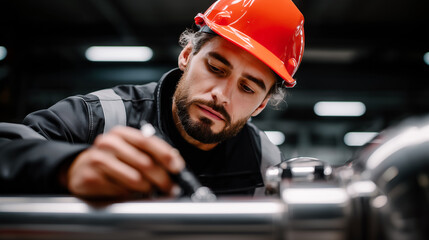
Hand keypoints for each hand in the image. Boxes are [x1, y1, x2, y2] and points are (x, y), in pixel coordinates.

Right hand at [66, 126, 183, 197]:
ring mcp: (98, 160)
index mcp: (121, 133)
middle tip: (171, 188)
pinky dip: (131, 194)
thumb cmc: (111, 160)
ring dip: (148, 188)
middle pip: (145, 163)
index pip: (148, 142)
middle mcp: (108, 143)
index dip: (166, 155)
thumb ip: (150, 153)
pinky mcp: (91, 178)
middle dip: (163, 178)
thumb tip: (175, 164)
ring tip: (150, 190)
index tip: (178, 168)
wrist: (78, 169)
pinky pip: (121, 191)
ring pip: (135, 179)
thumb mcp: (129, 150)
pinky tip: (131, 193)